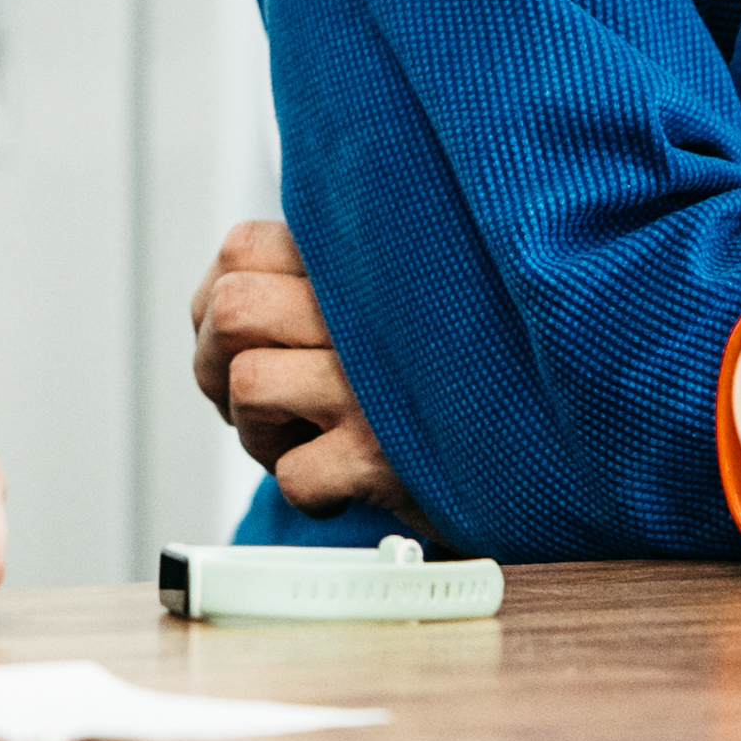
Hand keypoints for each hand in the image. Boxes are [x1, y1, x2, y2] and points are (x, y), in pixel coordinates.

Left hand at [185, 217, 421, 531]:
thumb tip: (215, 309)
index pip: (242, 249)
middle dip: (216, 369)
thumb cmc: (439, 384)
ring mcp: (376, 384)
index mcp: (364, 265)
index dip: (216, 302)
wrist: (526, 456)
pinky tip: (345, 481)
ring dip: (259, 434)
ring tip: (306, 440)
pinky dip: (309, 491)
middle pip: (232, 311)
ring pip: (248, 386)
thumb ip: (316, 286)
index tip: (245, 342)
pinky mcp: (383, 457)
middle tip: (259, 402)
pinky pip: (293, 474)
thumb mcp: (386, 309)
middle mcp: (373, 312)